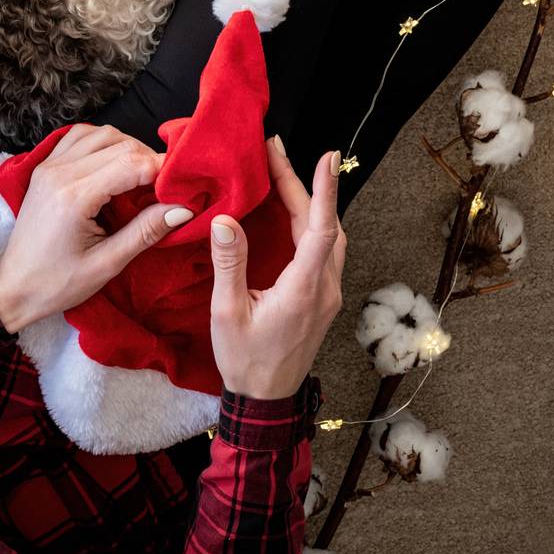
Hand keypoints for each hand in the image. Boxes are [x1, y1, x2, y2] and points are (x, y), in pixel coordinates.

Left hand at [0, 125, 192, 333]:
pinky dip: (102, 142)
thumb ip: (145, 231)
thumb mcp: (107, 265)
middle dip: (148, 158)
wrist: (13, 287)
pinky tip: (113, 164)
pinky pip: (79, 136)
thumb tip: (183, 208)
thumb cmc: (58, 284)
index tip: (181, 186)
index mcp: (74, 197)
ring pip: (100, 133)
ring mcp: (48, 165)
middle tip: (164, 185)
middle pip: (119, 143)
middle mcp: (59, 172)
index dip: (162, 170)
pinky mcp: (44, 166)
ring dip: (127, 147)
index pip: (130, 163)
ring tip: (141, 176)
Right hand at [209, 141, 346, 399]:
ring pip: (328, 236)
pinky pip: (324, 249)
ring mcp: (328, 293)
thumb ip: (229, 264)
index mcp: (303, 289)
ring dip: (311, 201)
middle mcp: (324, 287)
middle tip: (276, 151)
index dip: (325, 190)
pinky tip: (292, 211)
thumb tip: (225, 219)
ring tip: (283, 173)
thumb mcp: (227, 313)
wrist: (267, 402)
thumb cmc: (245, 361)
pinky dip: (311, 221)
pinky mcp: (323, 297)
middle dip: (304, 183)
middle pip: (323, 224)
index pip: (320, 229)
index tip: (329, 157)